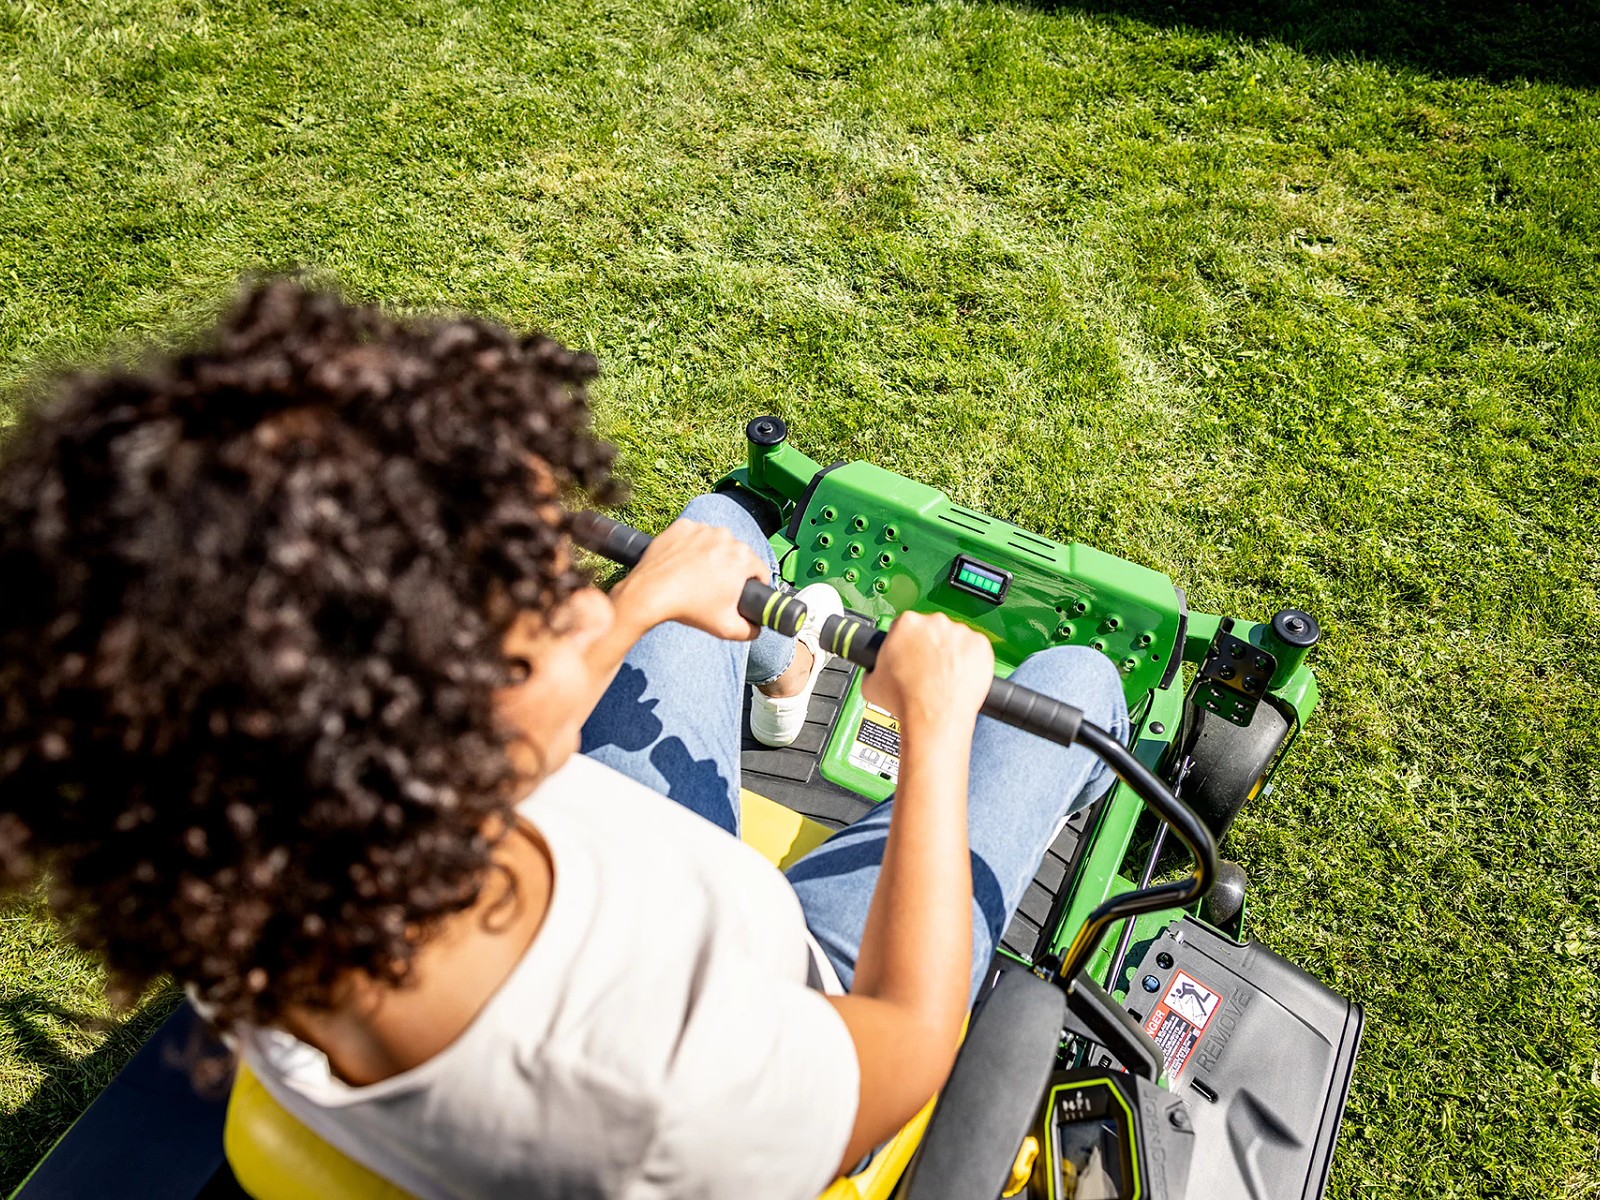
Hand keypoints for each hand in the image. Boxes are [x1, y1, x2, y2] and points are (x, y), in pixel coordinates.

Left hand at [608, 519, 769, 641]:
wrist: (650, 593)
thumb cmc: (687, 608)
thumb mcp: (727, 629)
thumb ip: (750, 631)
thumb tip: (756, 628)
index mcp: (743, 557)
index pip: (760, 571)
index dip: (752, 586)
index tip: (739, 593)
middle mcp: (726, 536)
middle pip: (737, 555)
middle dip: (730, 570)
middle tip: (713, 589)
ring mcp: (702, 528)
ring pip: (716, 544)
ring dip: (711, 556)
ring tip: (695, 577)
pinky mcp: (683, 526)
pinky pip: (694, 536)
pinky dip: (691, 547)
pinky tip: (683, 565)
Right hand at [860, 611, 993, 733]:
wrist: (933, 719)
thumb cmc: (906, 701)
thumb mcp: (870, 683)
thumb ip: (873, 668)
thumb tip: (875, 670)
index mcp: (907, 623)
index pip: (905, 624)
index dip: (907, 642)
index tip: (910, 654)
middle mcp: (935, 622)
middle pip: (932, 629)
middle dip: (929, 646)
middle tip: (926, 669)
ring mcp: (960, 633)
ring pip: (955, 639)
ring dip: (951, 653)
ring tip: (944, 677)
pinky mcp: (980, 646)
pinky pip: (975, 649)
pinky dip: (971, 661)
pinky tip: (960, 677)